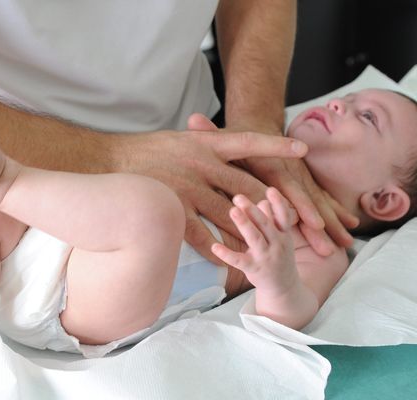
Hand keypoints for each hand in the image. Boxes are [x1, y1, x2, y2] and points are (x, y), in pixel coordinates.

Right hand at [114, 122, 306, 263]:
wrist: (107, 162)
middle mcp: (201, 164)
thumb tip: (228, 146)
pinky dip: (215, 248)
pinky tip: (225, 260)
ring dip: (249, 233)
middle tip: (297, 221)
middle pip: (247, 187)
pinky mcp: (174, 209)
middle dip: (274, 206)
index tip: (302, 151)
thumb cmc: (145, 151)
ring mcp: (188, 187)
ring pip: (229, 215)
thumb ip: (205, 144)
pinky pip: (200, 234)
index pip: (248, 142)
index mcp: (205, 144)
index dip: (276, 147)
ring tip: (270, 248)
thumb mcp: (179, 139)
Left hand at [188, 114, 358, 255]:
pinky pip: (322, 199)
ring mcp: (300, 178)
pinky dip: (335, 212)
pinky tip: (349, 226)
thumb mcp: (222, 138)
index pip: (287, 186)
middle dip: (319, 222)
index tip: (311, 223)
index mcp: (270, 162)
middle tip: (329, 244)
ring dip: (331, 222)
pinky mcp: (305, 184)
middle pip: (307, 198)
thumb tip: (193, 117)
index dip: (299, 204)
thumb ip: (210, 133)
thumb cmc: (235, 140)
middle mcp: (289, 170)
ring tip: (344, 243)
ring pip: (318, 202)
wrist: (259, 127)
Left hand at [211, 188, 297, 293]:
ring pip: (255, 239)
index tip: (270, 189)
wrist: (284, 288)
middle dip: (252, 210)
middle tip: (238, 196)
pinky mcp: (253, 269)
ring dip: (244, 224)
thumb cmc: (277, 255)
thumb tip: (262, 200)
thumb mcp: (280, 238)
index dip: (278, 203)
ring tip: (232, 211)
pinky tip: (214, 247)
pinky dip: (226, 254)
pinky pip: (238, 261)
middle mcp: (277, 245)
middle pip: (265, 224)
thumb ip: (271, 219)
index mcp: (284, 235)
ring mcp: (266, 258)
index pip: (283, 216)